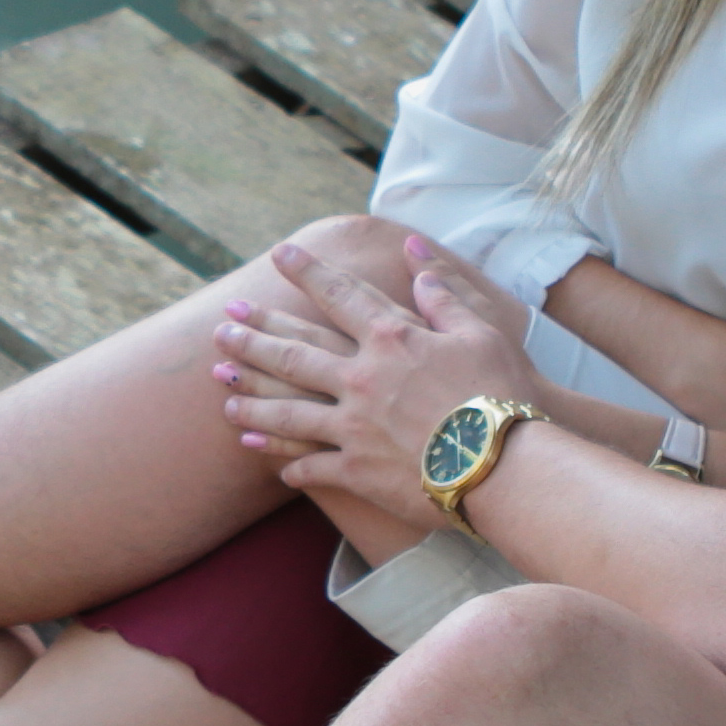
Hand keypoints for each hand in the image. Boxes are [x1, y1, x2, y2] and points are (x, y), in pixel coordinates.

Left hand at [212, 234, 533, 525]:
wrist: (504, 465)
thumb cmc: (501, 394)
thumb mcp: (482, 331)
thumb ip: (444, 294)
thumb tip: (416, 257)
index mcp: (391, 339)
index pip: (340, 295)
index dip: (308, 272)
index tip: (280, 255)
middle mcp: (361, 378)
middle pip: (295, 353)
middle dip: (254, 338)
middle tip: (221, 329)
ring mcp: (353, 426)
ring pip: (289, 411)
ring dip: (254, 400)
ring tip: (225, 394)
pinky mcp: (356, 470)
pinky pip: (311, 466)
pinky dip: (286, 463)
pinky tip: (265, 457)